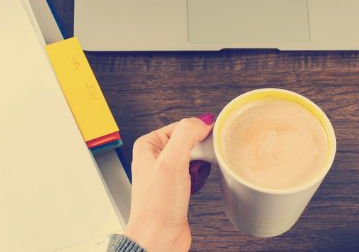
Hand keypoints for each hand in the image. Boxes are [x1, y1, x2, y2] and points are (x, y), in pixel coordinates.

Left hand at [124, 115, 213, 251]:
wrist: (158, 237)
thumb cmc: (157, 207)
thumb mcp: (172, 162)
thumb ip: (186, 135)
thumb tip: (202, 121)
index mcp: (148, 144)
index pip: (181, 125)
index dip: (198, 133)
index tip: (210, 141)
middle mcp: (155, 156)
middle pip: (190, 140)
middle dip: (201, 152)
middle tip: (202, 162)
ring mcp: (166, 172)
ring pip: (195, 157)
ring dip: (202, 166)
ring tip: (195, 177)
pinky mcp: (177, 186)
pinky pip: (196, 172)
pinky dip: (201, 178)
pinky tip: (196, 186)